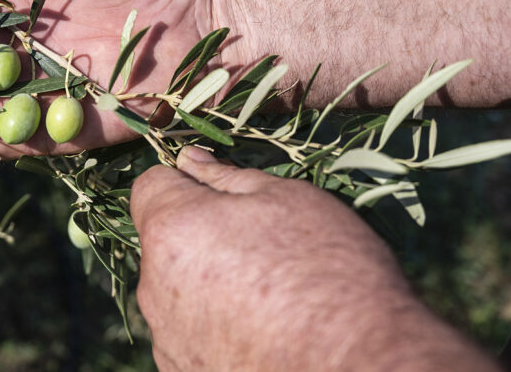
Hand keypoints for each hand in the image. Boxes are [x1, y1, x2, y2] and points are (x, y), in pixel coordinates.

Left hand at [130, 147, 497, 371]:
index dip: (185, 182)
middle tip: (259, 248)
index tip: (221, 195)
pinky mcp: (180, 370)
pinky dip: (214, 327)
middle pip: (164, 241)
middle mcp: (152, 285)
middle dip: (199, 235)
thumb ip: (226, 177)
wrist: (360, 364)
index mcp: (172, 229)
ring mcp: (165, 336)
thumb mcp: (288, 199)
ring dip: (205, 284)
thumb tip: (189, 159)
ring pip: (175, 290)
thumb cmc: (328, 270)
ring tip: (268, 297)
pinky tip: (261, 332)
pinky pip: (188, 332)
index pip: (150, 185)